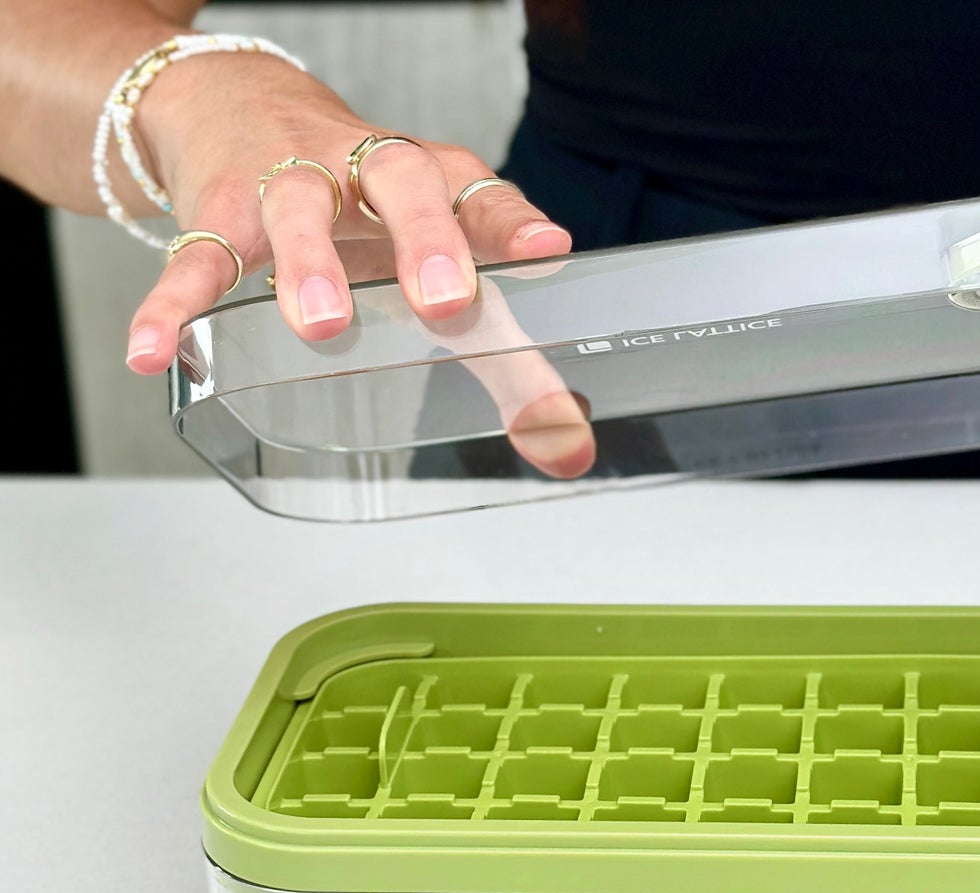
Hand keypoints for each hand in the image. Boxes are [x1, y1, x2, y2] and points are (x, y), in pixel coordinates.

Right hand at [115, 48, 592, 474]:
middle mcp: (366, 173)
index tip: (550, 253)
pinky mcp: (216, 214)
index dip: (515, 225)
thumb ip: (506, 353)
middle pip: (403, 183)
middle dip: (426, 239)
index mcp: (434, 184)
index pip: (483, 198)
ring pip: (297, 210)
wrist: (239, 106)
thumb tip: (569, 445)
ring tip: (322, 325)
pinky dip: (172, 306)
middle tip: (443, 303)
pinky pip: (193, 261)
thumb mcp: (440, 263)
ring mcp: (289, 186)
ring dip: (309, 264)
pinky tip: (157, 353)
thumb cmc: (362, 204)